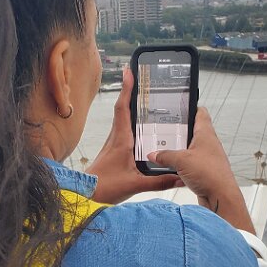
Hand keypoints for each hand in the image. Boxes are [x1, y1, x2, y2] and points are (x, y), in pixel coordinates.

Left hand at [87, 69, 181, 203]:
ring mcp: (113, 143)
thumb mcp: (136, 185)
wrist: (85, 194)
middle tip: (138, 75)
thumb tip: (180, 177)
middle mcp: (116, 137)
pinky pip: (122, 128)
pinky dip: (129, 119)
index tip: (130, 71)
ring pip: (122, 118)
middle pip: (123, 108)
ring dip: (129, 103)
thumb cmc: (105, 187)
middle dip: (130, 90)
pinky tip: (139, 123)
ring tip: (141, 93)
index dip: (127, 88)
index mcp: (121, 140)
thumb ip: (160, 181)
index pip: (123, 108)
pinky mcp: (113, 150)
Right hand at [148, 107, 254, 231]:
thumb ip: (164, 156)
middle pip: (194, 131)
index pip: (200, 113)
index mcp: (206, 134)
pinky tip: (171, 168)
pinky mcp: (205, 171)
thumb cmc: (210, 174)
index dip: (190, 107)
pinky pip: (191, 163)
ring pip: (191, 148)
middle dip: (179, 130)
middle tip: (165, 129)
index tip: (179, 105)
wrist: (220, 197)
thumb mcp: (181, 160)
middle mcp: (209, 144)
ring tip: (165, 149)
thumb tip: (154, 154)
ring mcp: (208, 158)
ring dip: (179, 149)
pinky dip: (181, 164)